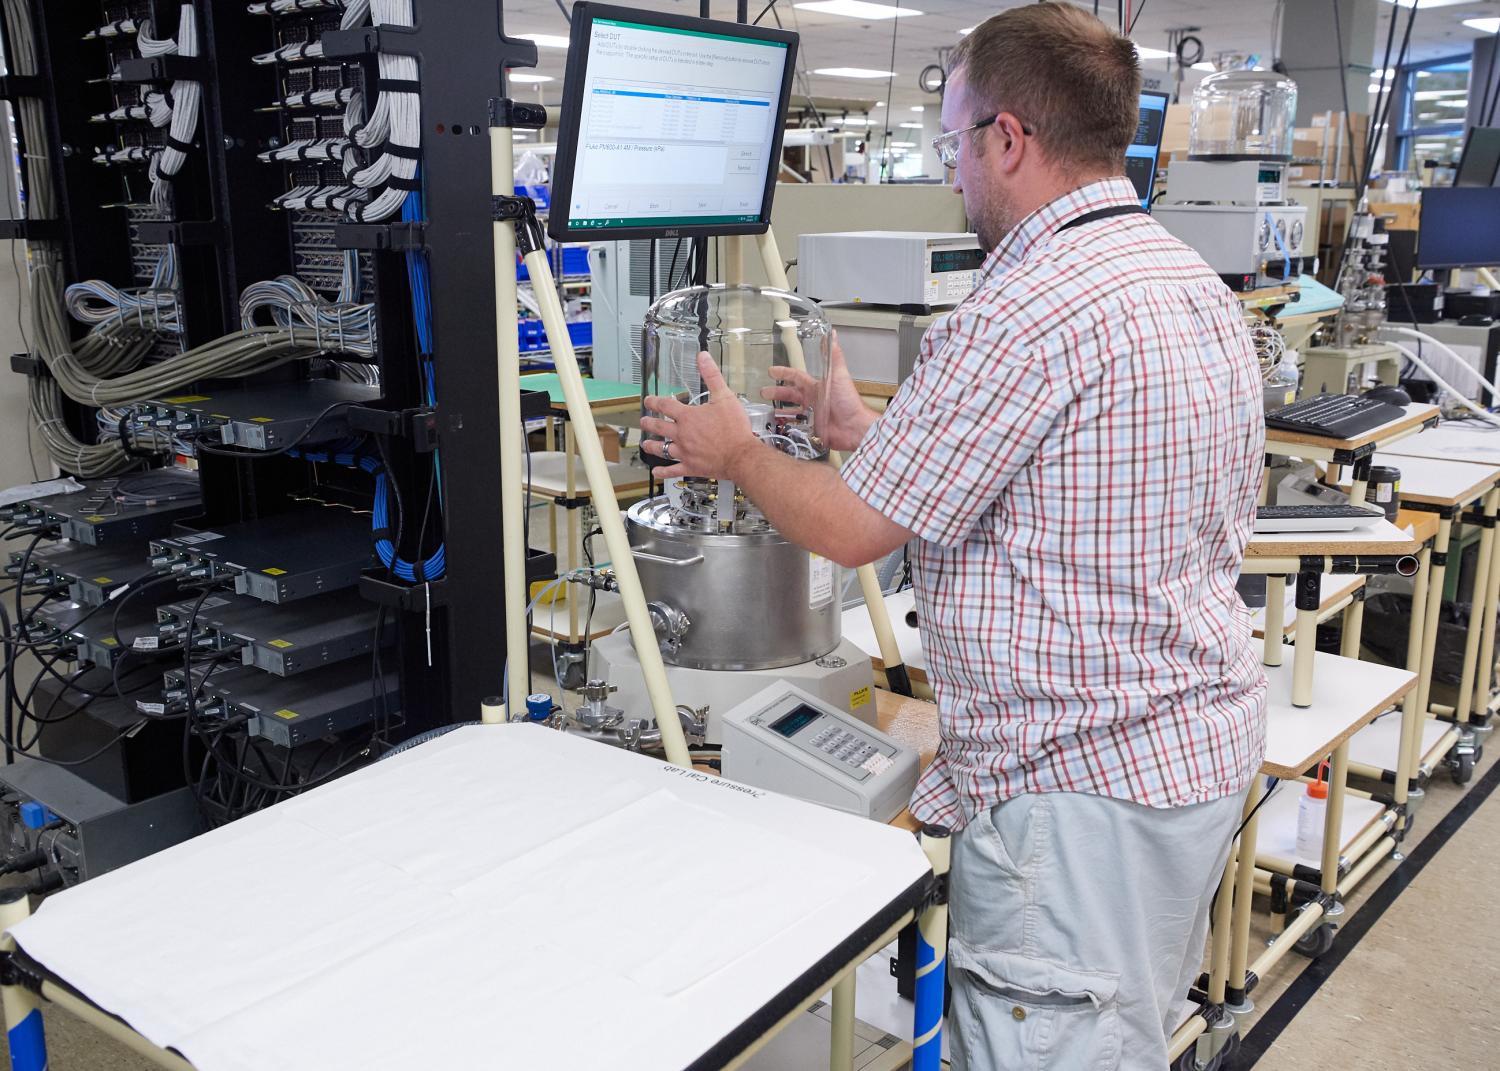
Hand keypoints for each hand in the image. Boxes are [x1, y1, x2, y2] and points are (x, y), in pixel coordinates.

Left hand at [641, 352, 759, 479]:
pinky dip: (663, 472)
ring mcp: (684, 452)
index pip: (666, 406)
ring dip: (652, 445)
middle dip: (649, 422)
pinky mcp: (691, 467)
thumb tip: (703, 357)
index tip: (649, 400)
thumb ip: (712, 376)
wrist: (741, 455)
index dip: (655, 401)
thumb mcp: (725, 396)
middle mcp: (681, 434)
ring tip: (645, 443)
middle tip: (643, 421)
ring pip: (662, 449)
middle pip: (659, 427)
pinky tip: (656, 472)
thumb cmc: (734, 428)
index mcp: (688, 417)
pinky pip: (673, 471)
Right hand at [762, 333, 876, 452]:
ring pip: (791, 410)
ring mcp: (812, 414)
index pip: (796, 377)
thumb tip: (832, 335)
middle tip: (763, 392)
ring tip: (765, 411)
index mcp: (816, 386)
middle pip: (790, 394)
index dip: (784, 372)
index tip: (771, 371)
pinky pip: (796, 426)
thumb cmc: (848, 401)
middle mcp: (813, 399)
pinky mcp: (812, 428)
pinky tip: (778, 426)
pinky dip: (786, 426)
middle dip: (776, 392)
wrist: (854, 426)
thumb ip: (833, 356)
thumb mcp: (839, 375)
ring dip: (778, 409)